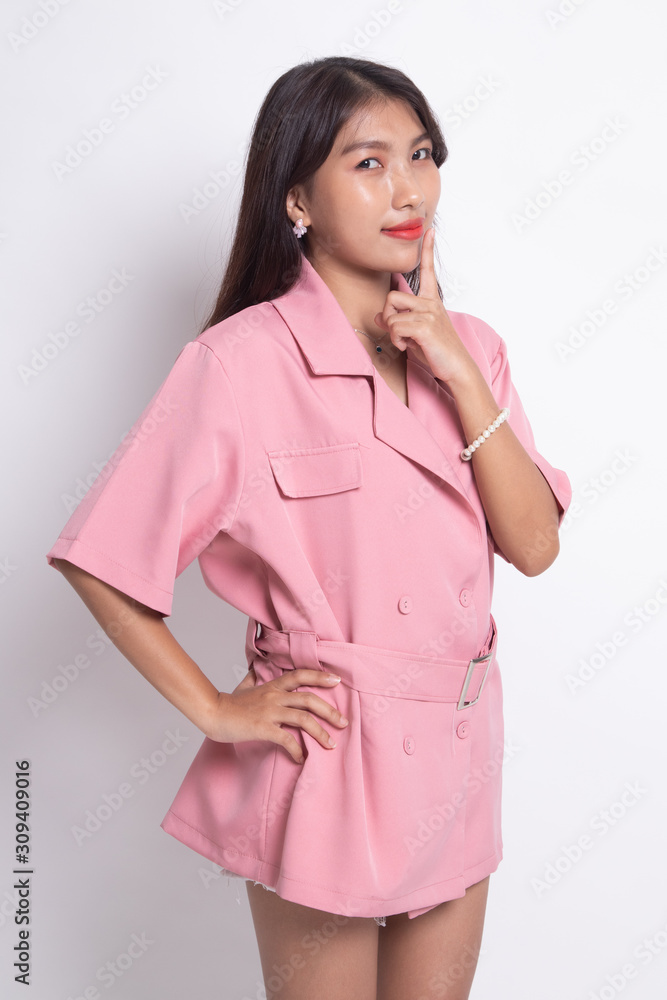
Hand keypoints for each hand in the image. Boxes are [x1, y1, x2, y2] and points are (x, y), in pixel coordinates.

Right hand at [204, 667, 349, 763]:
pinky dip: (297, 749)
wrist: (212, 713)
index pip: (300, 675)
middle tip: (343, 722)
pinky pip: (286, 739)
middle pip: (309, 698)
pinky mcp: (262, 727)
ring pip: (303, 719)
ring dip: (320, 733)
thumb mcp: (243, 686)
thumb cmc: (228, 703)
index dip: (320, 676)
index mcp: (272, 686)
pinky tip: (301, 758)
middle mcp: (274, 696)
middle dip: (330, 711)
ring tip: (330, 744)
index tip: (337, 681)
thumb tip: (253, 671)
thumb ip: (252, 679)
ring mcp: (269, 711)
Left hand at [373, 226, 478, 386]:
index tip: (429, 230)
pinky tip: (408, 346)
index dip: (427, 250)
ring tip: (406, 341)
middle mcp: (431, 303)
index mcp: (431, 301)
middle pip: (392, 296)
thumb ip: (398, 323)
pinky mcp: (425, 326)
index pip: (428, 271)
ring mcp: (429, 313)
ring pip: (390, 314)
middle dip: (387, 316)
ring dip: (391, 331)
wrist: (457, 368)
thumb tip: (378, 317)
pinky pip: (395, 327)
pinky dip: (396, 340)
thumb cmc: (437, 351)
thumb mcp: (414, 335)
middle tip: (397, 332)